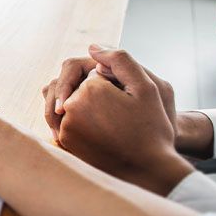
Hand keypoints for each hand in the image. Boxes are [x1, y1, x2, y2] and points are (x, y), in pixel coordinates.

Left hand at [55, 45, 193, 194]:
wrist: (147, 168)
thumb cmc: (151, 127)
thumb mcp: (147, 88)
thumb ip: (119, 60)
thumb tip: (93, 47)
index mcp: (89, 91)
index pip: (94, 75)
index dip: (113, 84)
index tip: (127, 100)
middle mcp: (69, 108)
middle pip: (78, 88)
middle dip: (94, 95)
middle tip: (120, 114)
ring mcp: (64, 127)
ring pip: (70, 105)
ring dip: (84, 107)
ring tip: (110, 121)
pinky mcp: (64, 143)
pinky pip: (65, 123)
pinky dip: (79, 122)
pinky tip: (100, 131)